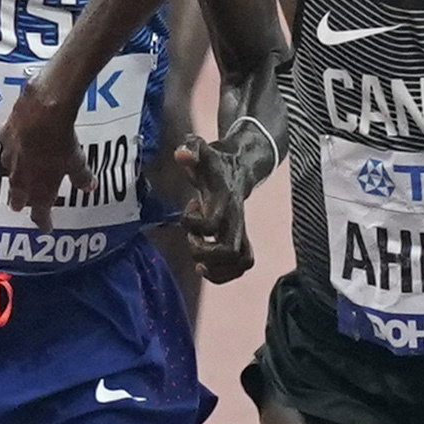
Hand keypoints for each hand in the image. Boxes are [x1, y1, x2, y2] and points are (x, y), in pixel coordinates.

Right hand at [1, 75, 86, 228]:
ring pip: (9, 172)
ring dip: (15, 175)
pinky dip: (12, 148)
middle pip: (17, 196)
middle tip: (19, 206)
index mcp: (39, 188)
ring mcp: (9, 157)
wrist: (41, 111)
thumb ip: (82, 177)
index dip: (43, 222)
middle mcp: (20, 177)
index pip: (39, 214)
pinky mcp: (4, 137)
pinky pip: (6, 147)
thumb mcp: (77, 161)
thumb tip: (90, 187)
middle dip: (20, 202)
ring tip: (18, 175)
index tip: (46, 228)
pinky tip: (16, 144)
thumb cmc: (62, 142)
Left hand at [169, 132, 255, 282]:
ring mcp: (241, 232)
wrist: (239, 167)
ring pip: (239, 264)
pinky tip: (205, 267)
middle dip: (203, 252)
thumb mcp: (200, 149)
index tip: (190, 207)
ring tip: (199, 262)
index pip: (211, 224)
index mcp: (225, 201)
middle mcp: (236, 220)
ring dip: (216, 269)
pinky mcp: (241, 241)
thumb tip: (182, 155)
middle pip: (229, 251)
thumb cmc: (214, 162)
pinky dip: (223, 275)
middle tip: (192, 239)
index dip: (192, 223)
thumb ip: (190, 148)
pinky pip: (241, 267)